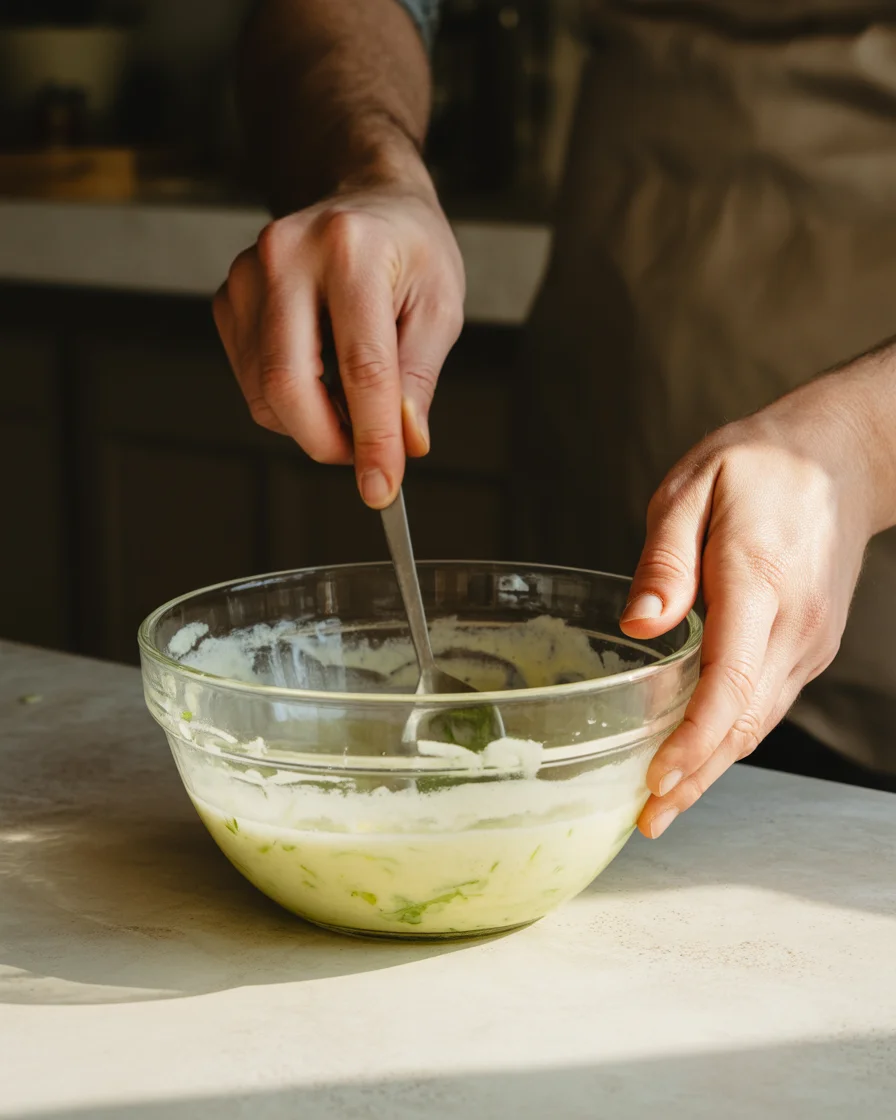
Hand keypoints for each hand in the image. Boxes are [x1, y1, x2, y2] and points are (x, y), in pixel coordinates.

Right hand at [213, 179, 464, 507]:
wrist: (364, 197)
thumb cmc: (408, 248)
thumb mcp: (439, 305)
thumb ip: (420, 378)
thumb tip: (405, 442)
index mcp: (350, 250)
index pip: (361, 367)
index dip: (372, 439)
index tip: (382, 487)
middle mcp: (286, 255)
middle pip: (286, 383)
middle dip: (326, 442)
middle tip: (364, 459)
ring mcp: (246, 275)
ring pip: (264, 392)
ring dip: (312, 422)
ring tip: (354, 400)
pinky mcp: (228, 298)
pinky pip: (251, 381)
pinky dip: (290, 400)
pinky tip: (322, 372)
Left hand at [619, 364, 893, 838]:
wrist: (840, 456)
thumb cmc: (756, 465)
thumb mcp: (694, 488)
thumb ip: (666, 560)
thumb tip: (639, 626)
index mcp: (759, 583)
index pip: (731, 682)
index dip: (695, 741)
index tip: (658, 781)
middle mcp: (794, 626)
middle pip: (744, 721)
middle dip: (696, 776)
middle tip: (646, 820)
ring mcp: (808, 640)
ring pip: (759, 720)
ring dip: (714, 766)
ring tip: (664, 804)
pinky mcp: (808, 643)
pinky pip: (767, 701)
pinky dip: (732, 736)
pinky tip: (700, 754)